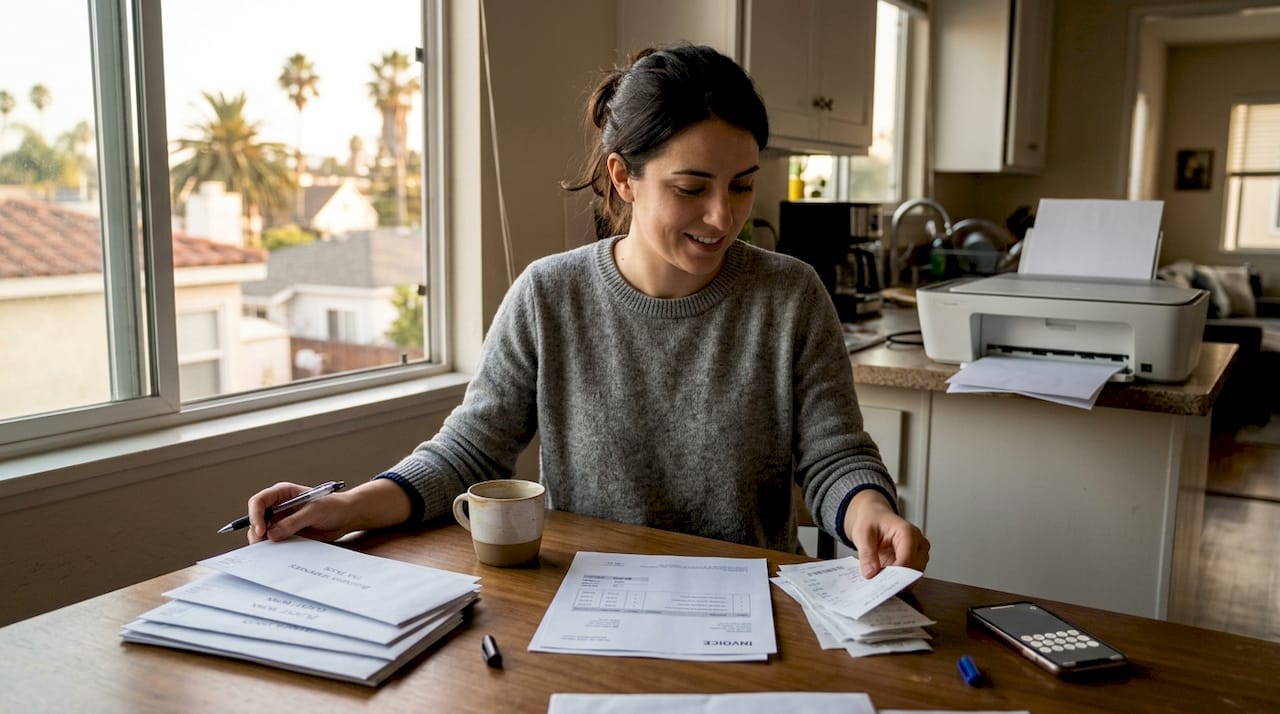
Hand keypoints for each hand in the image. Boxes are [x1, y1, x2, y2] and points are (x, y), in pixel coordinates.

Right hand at [247, 479, 410, 543]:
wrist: (346, 517)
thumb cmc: (333, 506)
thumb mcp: (314, 512)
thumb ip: (293, 522)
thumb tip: (272, 534)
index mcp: (283, 493)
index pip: (259, 501)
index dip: (255, 515)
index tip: (261, 530)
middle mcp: (279, 506)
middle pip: (257, 519)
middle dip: (257, 532)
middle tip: (262, 546)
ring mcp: (281, 521)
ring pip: (263, 533)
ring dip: (263, 542)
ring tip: (271, 552)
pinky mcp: (287, 533)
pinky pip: (274, 542)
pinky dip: (273, 548)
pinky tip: (278, 554)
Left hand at [842, 489, 930, 578]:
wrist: (874, 517)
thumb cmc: (871, 520)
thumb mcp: (862, 534)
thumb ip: (866, 553)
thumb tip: (870, 573)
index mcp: (907, 532)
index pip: (907, 559)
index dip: (895, 575)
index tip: (881, 584)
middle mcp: (918, 543)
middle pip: (914, 570)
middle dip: (896, 581)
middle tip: (878, 587)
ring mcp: (918, 553)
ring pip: (914, 576)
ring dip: (898, 583)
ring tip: (880, 585)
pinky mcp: (915, 562)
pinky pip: (909, 577)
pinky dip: (898, 582)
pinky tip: (884, 582)